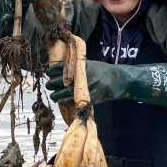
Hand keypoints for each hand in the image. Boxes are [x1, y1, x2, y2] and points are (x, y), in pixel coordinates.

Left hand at [45, 60, 166, 106]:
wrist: (119, 79)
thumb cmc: (103, 71)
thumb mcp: (90, 64)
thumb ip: (77, 67)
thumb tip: (62, 69)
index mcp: (81, 65)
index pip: (60, 66)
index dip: (51, 71)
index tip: (48, 73)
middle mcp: (82, 74)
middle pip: (59, 80)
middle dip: (51, 84)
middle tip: (49, 85)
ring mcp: (86, 86)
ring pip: (64, 92)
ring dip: (56, 94)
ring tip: (54, 95)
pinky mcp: (91, 96)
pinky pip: (74, 100)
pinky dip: (66, 101)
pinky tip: (62, 101)